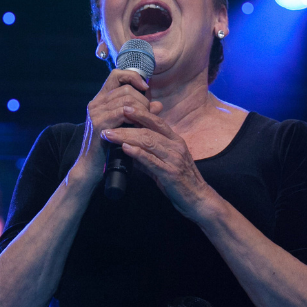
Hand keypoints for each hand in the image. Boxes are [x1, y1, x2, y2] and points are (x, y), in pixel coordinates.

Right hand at [78, 69, 161, 175]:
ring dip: (141, 111)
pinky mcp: (99, 124)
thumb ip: (141, 113)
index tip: (145, 88)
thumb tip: (158, 105)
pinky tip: (137, 127)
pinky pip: (122, 113)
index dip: (133, 77)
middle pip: (126, 89)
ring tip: (143, 123)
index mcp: (100, 100)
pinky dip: (134, 119)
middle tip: (146, 116)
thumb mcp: (126, 126)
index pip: (116, 75)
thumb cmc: (109, 147)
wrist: (91, 167)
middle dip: (142, 101)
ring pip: (126, 100)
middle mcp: (95, 103)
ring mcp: (95, 113)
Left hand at [100, 106, 217, 220]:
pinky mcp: (171, 173)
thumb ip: (148, 154)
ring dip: (126, 137)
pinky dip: (137, 153)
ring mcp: (174, 159)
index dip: (140, 113)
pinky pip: (152, 160)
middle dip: (126, 126)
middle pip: (149, 130)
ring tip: (109, 135)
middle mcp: (176, 146)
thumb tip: (128, 148)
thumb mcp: (164, 163)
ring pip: (148, 142)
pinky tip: (125, 148)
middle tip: (108, 125)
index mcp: (175, 141)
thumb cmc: (180, 181)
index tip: (123, 107)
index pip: (156, 121)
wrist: (198, 199)